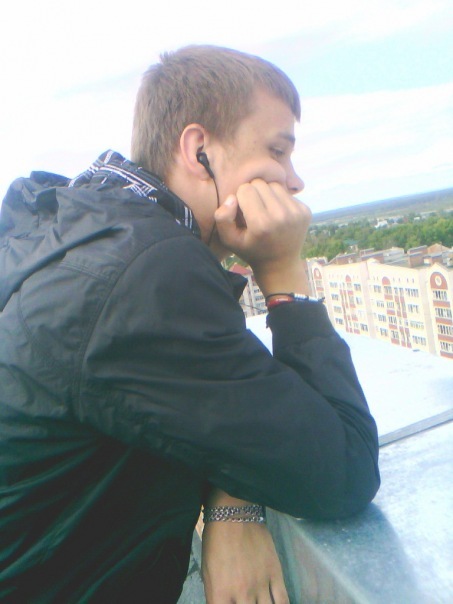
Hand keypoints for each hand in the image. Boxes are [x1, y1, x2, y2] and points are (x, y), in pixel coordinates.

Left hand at [201, 520, 288, 603]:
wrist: (234, 514)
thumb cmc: (216, 540)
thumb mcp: (206, 570)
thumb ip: (215, 594)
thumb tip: (223, 603)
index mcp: (220, 592)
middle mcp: (241, 593)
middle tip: (245, 602)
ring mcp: (260, 584)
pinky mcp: (276, 573)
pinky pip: (283, 601)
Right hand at [214, 179, 311, 295]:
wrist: (280, 265)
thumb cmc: (251, 250)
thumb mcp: (229, 240)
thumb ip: (222, 218)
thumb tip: (232, 197)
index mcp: (261, 224)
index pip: (245, 189)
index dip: (240, 198)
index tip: (243, 212)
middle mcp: (281, 216)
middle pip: (260, 184)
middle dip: (253, 194)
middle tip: (254, 211)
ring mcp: (296, 213)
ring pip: (274, 185)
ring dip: (267, 194)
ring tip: (266, 211)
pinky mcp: (305, 210)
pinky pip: (287, 192)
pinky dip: (280, 200)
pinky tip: (278, 215)